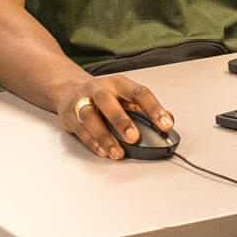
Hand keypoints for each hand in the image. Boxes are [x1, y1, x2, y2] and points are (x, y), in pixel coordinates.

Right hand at [52, 76, 175, 159]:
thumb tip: (168, 119)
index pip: (139, 93)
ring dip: (104, 136)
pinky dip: (92, 143)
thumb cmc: (103, 95)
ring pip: (90, 117)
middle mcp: (99, 90)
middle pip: (108, 102)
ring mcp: (82, 102)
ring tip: (117, 152)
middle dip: (121, 120)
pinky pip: (81, 130)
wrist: (68, 89)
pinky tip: (103, 152)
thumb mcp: (125, 95)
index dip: (154, 109)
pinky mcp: (70, 116)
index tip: (166, 124)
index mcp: (118, 84)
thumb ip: (146, 108)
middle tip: (134, 137)